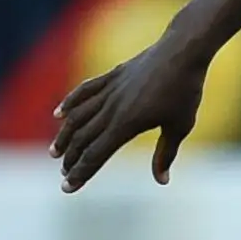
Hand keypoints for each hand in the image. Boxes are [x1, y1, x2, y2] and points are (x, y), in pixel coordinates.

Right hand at [51, 37, 209, 191]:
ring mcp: (110, 90)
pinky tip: (59, 113)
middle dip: (71, 159)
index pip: (96, 155)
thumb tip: (162, 181)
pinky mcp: (112, 75)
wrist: (182, 51)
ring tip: (56, 152)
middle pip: (83, 139)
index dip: (80, 173)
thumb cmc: (185, 91)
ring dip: (65, 136)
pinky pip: (85, 90)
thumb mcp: (180, 126)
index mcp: (127, 124)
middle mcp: (112, 108)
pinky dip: (70, 102)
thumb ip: (166, 154)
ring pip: (78, 116)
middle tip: (64, 173)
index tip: (67, 188)